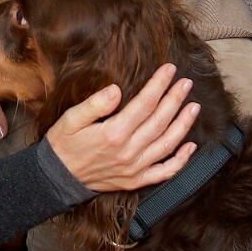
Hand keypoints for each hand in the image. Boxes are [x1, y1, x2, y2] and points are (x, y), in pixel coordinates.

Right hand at [45, 63, 198, 192]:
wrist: (57, 178)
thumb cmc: (64, 144)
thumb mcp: (71, 118)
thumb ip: (95, 103)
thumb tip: (117, 89)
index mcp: (114, 133)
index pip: (144, 103)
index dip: (159, 85)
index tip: (169, 69)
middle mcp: (128, 152)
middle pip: (160, 121)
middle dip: (175, 99)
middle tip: (186, 83)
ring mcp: (134, 168)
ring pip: (167, 144)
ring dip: (183, 125)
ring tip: (194, 107)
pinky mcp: (136, 181)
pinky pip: (164, 172)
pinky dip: (180, 161)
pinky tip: (190, 147)